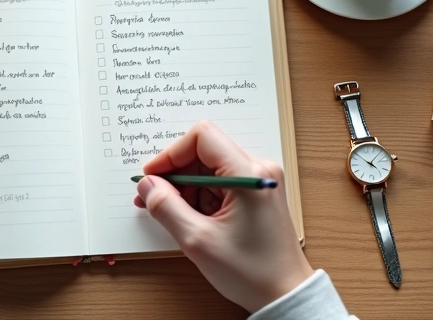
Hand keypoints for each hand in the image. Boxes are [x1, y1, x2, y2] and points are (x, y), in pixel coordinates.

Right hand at [134, 121, 312, 312]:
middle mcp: (257, 169)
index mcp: (248, 173)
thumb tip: (147, 185)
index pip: (202, 137)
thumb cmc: (252, 271)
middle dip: (175, 173)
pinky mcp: (255, 193)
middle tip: (153, 198)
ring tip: (171, 215)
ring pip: (209, 168)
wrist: (285, 294)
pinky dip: (200, 197)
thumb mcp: (198, 240)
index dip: (171, 154)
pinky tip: (189, 218)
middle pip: (204, 151)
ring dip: (186, 188)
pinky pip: (219, 183)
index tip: (152, 176)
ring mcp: (258, 180)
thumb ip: (166, 207)